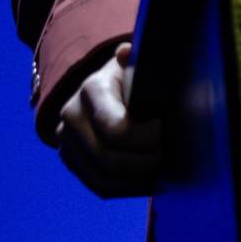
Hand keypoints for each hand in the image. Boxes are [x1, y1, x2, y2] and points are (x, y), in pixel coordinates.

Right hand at [56, 42, 162, 198]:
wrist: (111, 85)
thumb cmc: (136, 74)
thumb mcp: (141, 62)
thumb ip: (140, 62)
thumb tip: (126, 52)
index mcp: (92, 89)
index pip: (117, 130)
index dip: (149, 139)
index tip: (170, 134)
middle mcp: (71, 116)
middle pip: (109, 159)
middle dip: (146, 164)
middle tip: (173, 161)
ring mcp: (67, 142)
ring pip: (103, 178)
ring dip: (138, 181)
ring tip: (165, 175)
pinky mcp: (73, 161)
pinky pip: (100, 186)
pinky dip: (129, 189)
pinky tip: (152, 182)